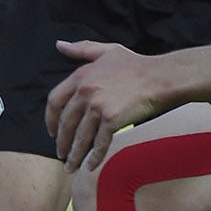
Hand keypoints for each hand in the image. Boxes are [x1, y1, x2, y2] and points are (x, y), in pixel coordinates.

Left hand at [45, 40, 165, 171]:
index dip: (50, 119)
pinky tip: (91, 166)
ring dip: (74, 154)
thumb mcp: (106, 50)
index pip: (55, 101)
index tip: (51, 131)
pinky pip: (99, 143)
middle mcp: (85, 92)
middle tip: (60, 154)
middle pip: (65, 123)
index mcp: (80, 76)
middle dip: (61, 141)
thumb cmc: (136, 64)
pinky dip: (94, 157)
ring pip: (80, 136)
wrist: (160, 78)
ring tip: (70, 166)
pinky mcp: (112, 120)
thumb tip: (59, 44)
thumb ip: (81, 49)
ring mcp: (98, 107)